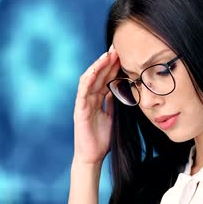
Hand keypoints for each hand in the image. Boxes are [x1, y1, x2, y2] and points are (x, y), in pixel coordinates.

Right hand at [73, 45, 119, 163]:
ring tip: (107, 55)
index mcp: (97, 99)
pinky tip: (95, 70)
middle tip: (116, 47)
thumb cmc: (101, 139)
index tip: (123, 53)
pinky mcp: (79, 110)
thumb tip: (121, 88)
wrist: (92, 157)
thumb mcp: (112, 116)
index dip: (113, 66)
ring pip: (89, 79)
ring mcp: (83, 103)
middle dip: (107, 61)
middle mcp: (89, 98)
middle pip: (98, 75)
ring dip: (98, 66)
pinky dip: (88, 79)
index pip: (105, 78)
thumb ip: (113, 102)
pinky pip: (83, 91)